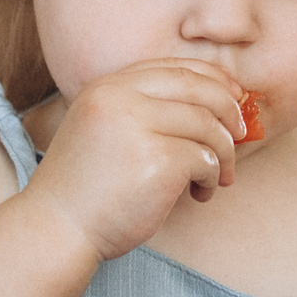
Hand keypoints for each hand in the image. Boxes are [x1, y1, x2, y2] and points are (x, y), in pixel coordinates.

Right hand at [28, 60, 245, 260]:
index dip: (213, 80)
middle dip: (228, 111)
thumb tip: (215, 100)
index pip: (174, 68)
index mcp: (106, 87)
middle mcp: (120, 99)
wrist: (57, 228)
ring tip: (215, 178)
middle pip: (197, 88)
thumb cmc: (87, 187)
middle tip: (238, 136)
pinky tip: (198, 194)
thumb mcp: (104, 130)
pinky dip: (211, 177)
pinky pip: (205, 159)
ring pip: (208, 125)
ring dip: (224, 153)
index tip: (233, 99)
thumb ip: (143, 110)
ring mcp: (136, 128)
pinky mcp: (155, 162)